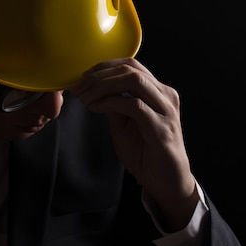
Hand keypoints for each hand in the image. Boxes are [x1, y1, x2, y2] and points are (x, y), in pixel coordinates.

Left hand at [69, 58, 198, 230]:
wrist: (166, 181)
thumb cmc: (146, 152)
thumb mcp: (123, 123)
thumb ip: (114, 104)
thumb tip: (94, 90)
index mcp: (157, 91)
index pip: (130, 65)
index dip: (103, 67)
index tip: (83, 78)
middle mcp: (165, 96)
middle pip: (131, 68)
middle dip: (99, 76)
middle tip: (79, 89)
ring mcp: (166, 110)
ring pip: (133, 81)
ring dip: (103, 86)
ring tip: (85, 98)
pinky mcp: (162, 128)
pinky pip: (134, 105)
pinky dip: (110, 102)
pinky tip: (96, 108)